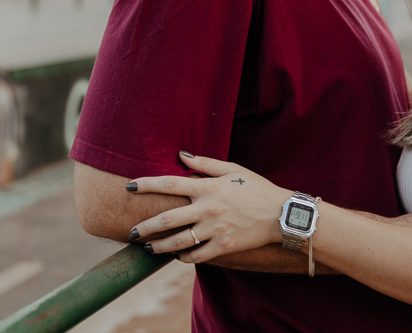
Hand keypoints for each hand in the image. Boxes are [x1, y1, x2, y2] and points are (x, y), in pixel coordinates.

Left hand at [128, 153, 288, 262]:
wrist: (281, 214)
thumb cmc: (256, 188)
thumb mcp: (233, 169)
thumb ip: (205, 162)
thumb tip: (181, 154)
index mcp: (208, 187)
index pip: (170, 183)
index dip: (147, 184)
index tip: (129, 186)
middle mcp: (208, 208)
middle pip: (168, 219)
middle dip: (146, 226)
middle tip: (132, 232)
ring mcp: (215, 230)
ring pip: (179, 242)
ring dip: (160, 246)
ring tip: (149, 248)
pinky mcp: (224, 247)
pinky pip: (197, 255)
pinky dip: (184, 257)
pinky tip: (177, 256)